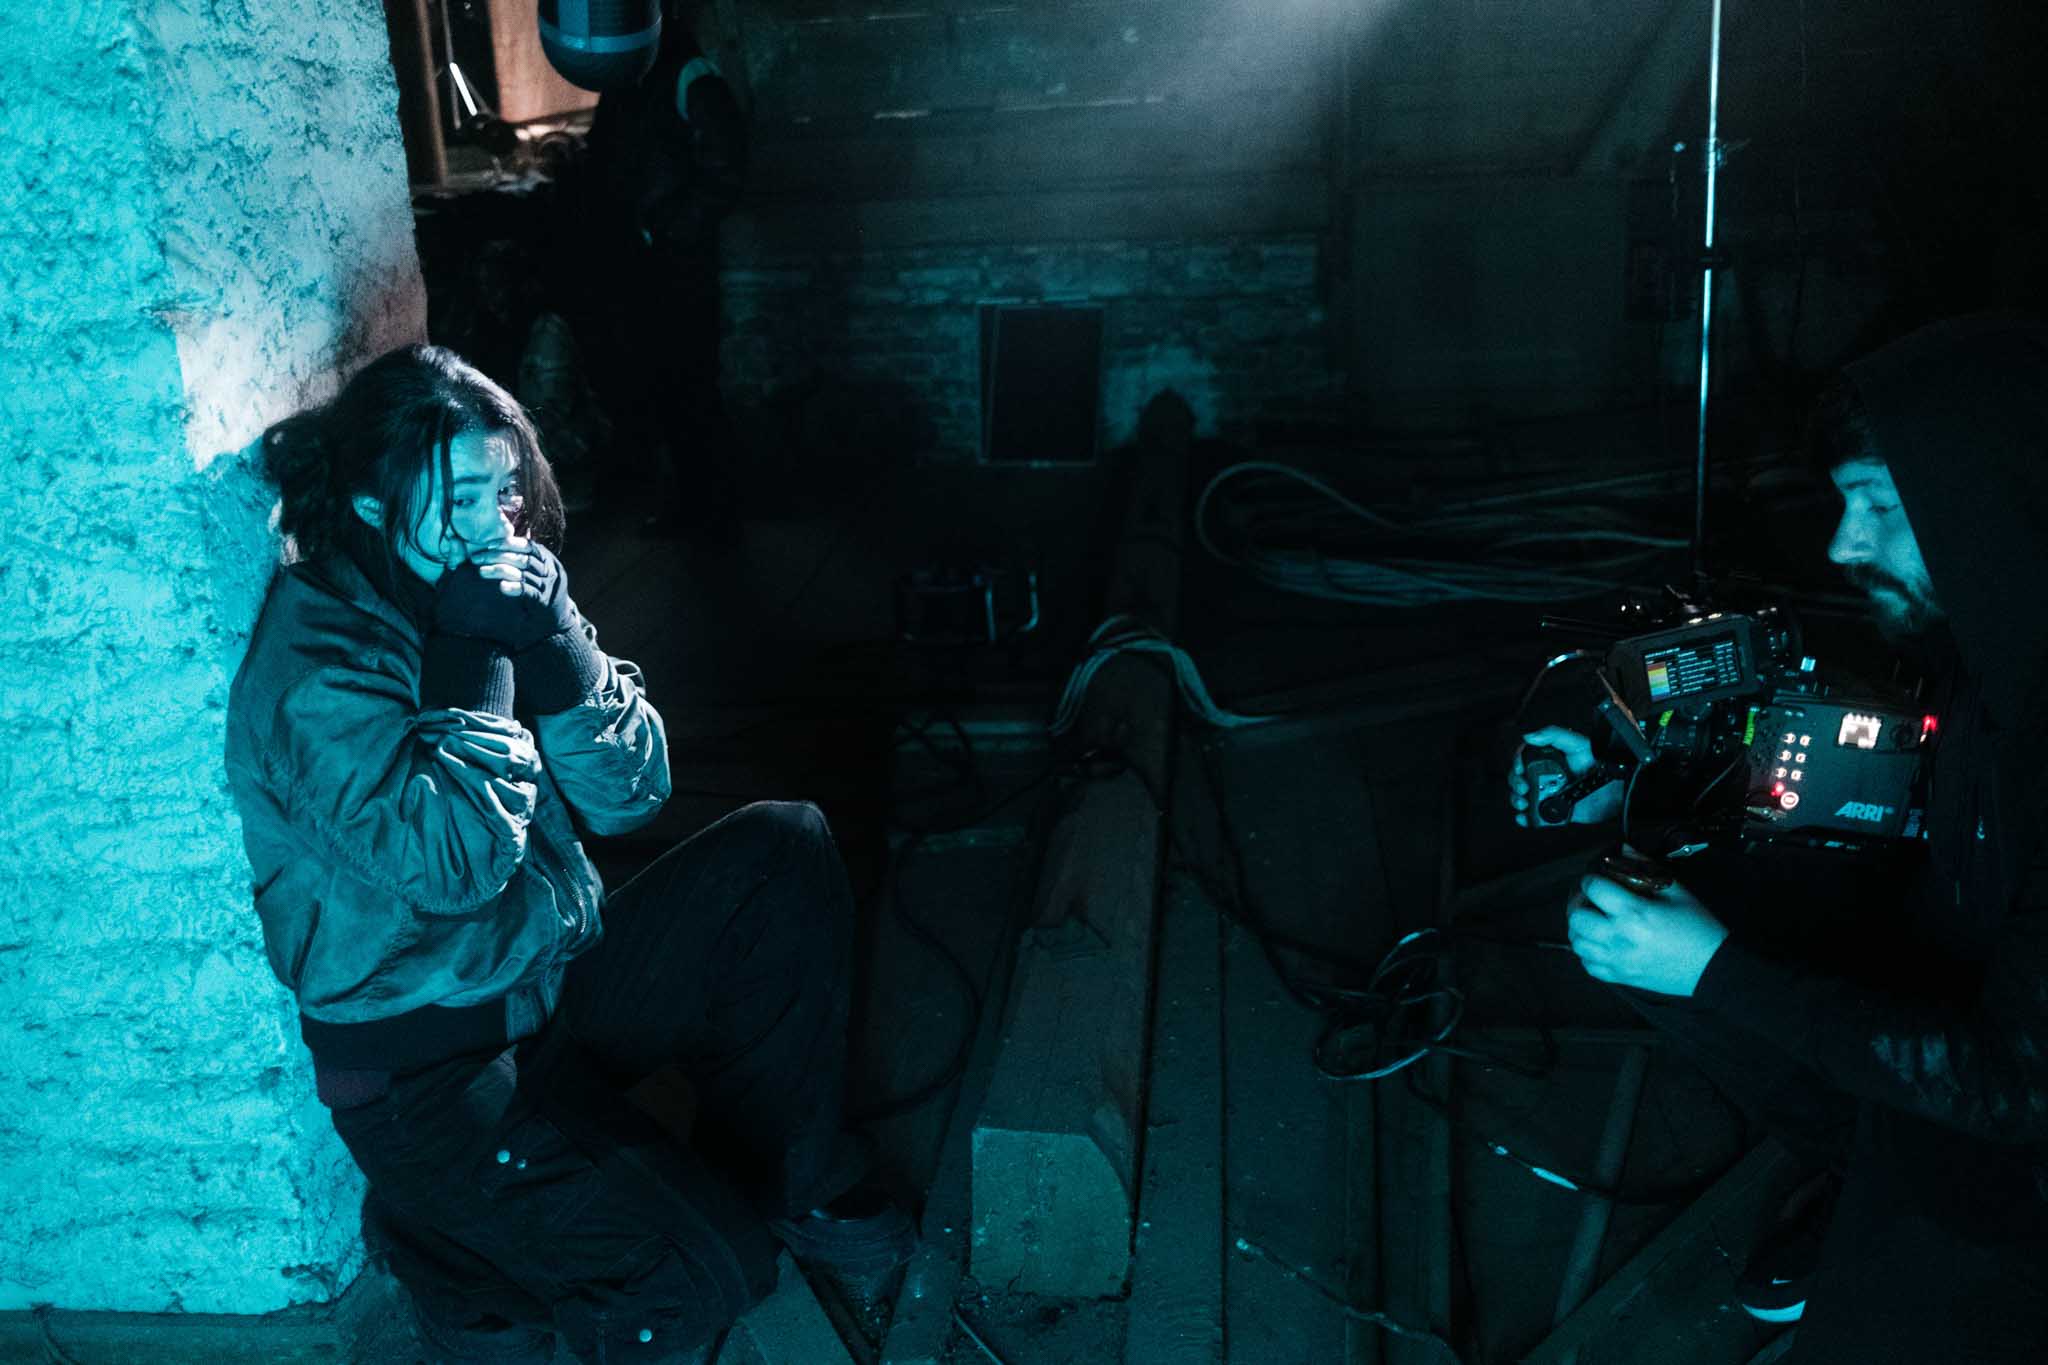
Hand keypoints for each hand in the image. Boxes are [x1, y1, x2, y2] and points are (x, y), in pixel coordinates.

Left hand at [467, 539, 574, 650]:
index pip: (528, 546)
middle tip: (476, 558)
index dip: (508, 543)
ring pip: (523, 573)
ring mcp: (548, 587)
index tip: (488, 545)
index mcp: (548, 560)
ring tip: (482, 571)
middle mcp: (550, 571)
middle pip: (523, 558)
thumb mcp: (539, 571)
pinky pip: (528, 592)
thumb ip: (526, 556)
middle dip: (497, 556)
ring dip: (500, 570)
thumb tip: (512, 536)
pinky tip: (501, 587)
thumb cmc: (542, 592)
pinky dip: (515, 588)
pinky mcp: (544, 602)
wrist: (557, 621)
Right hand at [1509, 727, 1623, 826]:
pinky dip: (1526, 818)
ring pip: (1523, 797)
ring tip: (1523, 803)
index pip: (1524, 757)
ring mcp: (1550, 793)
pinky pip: (1536, 815)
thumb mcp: (1578, 743)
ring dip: (1517, 800)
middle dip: (1515, 783)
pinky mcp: (1555, 810)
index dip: (1517, 762)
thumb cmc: (1601, 763)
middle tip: (1523, 788)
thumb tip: (1529, 736)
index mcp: (1549, 758)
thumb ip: (1554, 735)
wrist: (1617, 790)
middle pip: (1519, 778)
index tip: (1519, 768)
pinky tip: (1525, 817)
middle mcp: (1547, 775)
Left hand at [1567, 854, 1727, 996]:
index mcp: (1634, 912)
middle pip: (1577, 917)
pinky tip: (1600, 943)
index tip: (1598, 878)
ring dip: (1580, 928)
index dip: (1591, 878)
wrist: (1713, 967)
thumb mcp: (1677, 892)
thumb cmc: (1698, 926)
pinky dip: (1588, 953)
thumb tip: (1622, 849)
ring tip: (1593, 921)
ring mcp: (1617, 960)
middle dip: (1579, 903)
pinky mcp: (1620, 977)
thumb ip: (1646, 867)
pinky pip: (1588, 965)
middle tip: (1591, 900)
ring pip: (1577, 943)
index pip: (1593, 888)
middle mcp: (1619, 937)